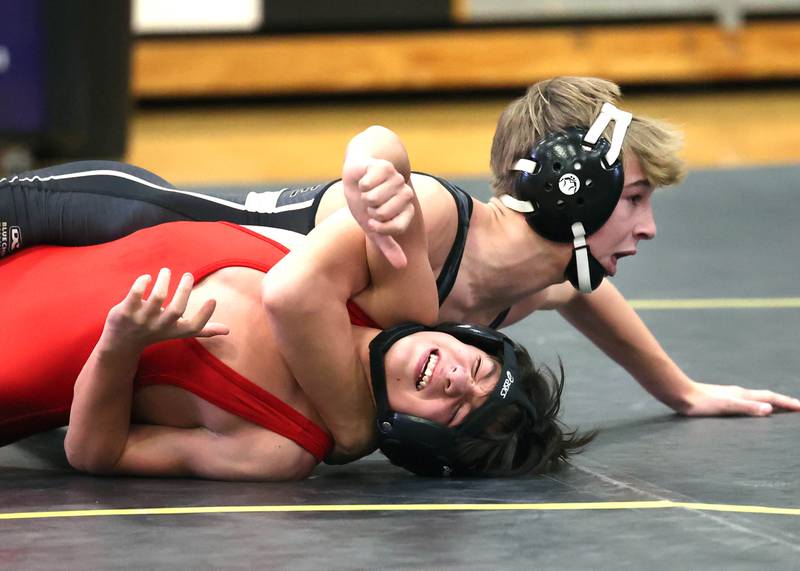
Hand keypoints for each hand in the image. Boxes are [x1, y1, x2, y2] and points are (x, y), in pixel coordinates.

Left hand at [102, 268, 228, 351]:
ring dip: (164, 280)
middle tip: (188, 275)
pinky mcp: (125, 312)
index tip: (213, 299)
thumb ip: (202, 329)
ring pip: (157, 297)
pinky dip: (142, 282)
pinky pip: (135, 294)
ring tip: (166, 271)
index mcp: (175, 330)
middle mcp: (160, 326)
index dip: (205, 315)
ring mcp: (142, 320)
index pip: (194, 327)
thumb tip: (228, 330)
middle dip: (184, 289)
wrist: (122, 343)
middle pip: (177, 309)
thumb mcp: (179, 333)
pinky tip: (147, 278)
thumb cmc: (156, 333)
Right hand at [342, 156, 414, 268]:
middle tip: (369, 203)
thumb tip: (403, 266)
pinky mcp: (386, 167)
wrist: (357, 175)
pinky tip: (365, 180)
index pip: (397, 227)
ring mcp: (397, 179)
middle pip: (385, 212)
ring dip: (365, 196)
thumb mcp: (374, 229)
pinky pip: (370, 183)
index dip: (380, 227)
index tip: (373, 221)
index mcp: (406, 210)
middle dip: (370, 211)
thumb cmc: (365, 203)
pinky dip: (362, 184)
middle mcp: (405, 194)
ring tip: (367, 192)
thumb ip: (388, 247)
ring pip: (376, 197)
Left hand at [679, 381, 799, 416]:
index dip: (786, 403)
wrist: (679, 394)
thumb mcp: (725, 407)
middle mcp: (738, 393)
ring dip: (769, 403)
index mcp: (742, 395)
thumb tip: (769, 410)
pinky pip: (744, 402)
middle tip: (796, 407)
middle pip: (766, 396)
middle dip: (782, 402)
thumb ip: (746, 408)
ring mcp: (729, 395)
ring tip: (778, 408)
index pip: (770, 398)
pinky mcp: (720, 399)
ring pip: (755, 398)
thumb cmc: (700, 402)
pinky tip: (748, 408)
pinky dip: (754, 405)